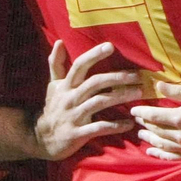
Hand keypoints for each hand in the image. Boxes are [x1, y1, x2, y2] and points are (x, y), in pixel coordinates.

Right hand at [33, 41, 142, 159]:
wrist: (41, 138)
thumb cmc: (53, 108)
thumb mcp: (53, 85)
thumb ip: (57, 64)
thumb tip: (59, 41)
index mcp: (66, 85)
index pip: (79, 65)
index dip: (94, 55)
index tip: (110, 46)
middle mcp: (70, 98)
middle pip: (94, 83)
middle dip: (117, 77)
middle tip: (137, 75)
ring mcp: (74, 116)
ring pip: (99, 102)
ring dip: (120, 96)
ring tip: (139, 92)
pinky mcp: (78, 133)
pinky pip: (99, 128)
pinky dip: (116, 126)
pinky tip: (130, 123)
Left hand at [130, 81, 180, 159]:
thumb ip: (178, 92)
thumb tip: (158, 86)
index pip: (154, 116)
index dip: (142, 113)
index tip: (134, 110)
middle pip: (156, 130)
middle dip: (145, 124)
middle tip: (138, 121)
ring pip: (161, 144)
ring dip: (149, 138)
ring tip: (141, 134)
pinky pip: (171, 156)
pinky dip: (160, 154)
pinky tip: (152, 151)